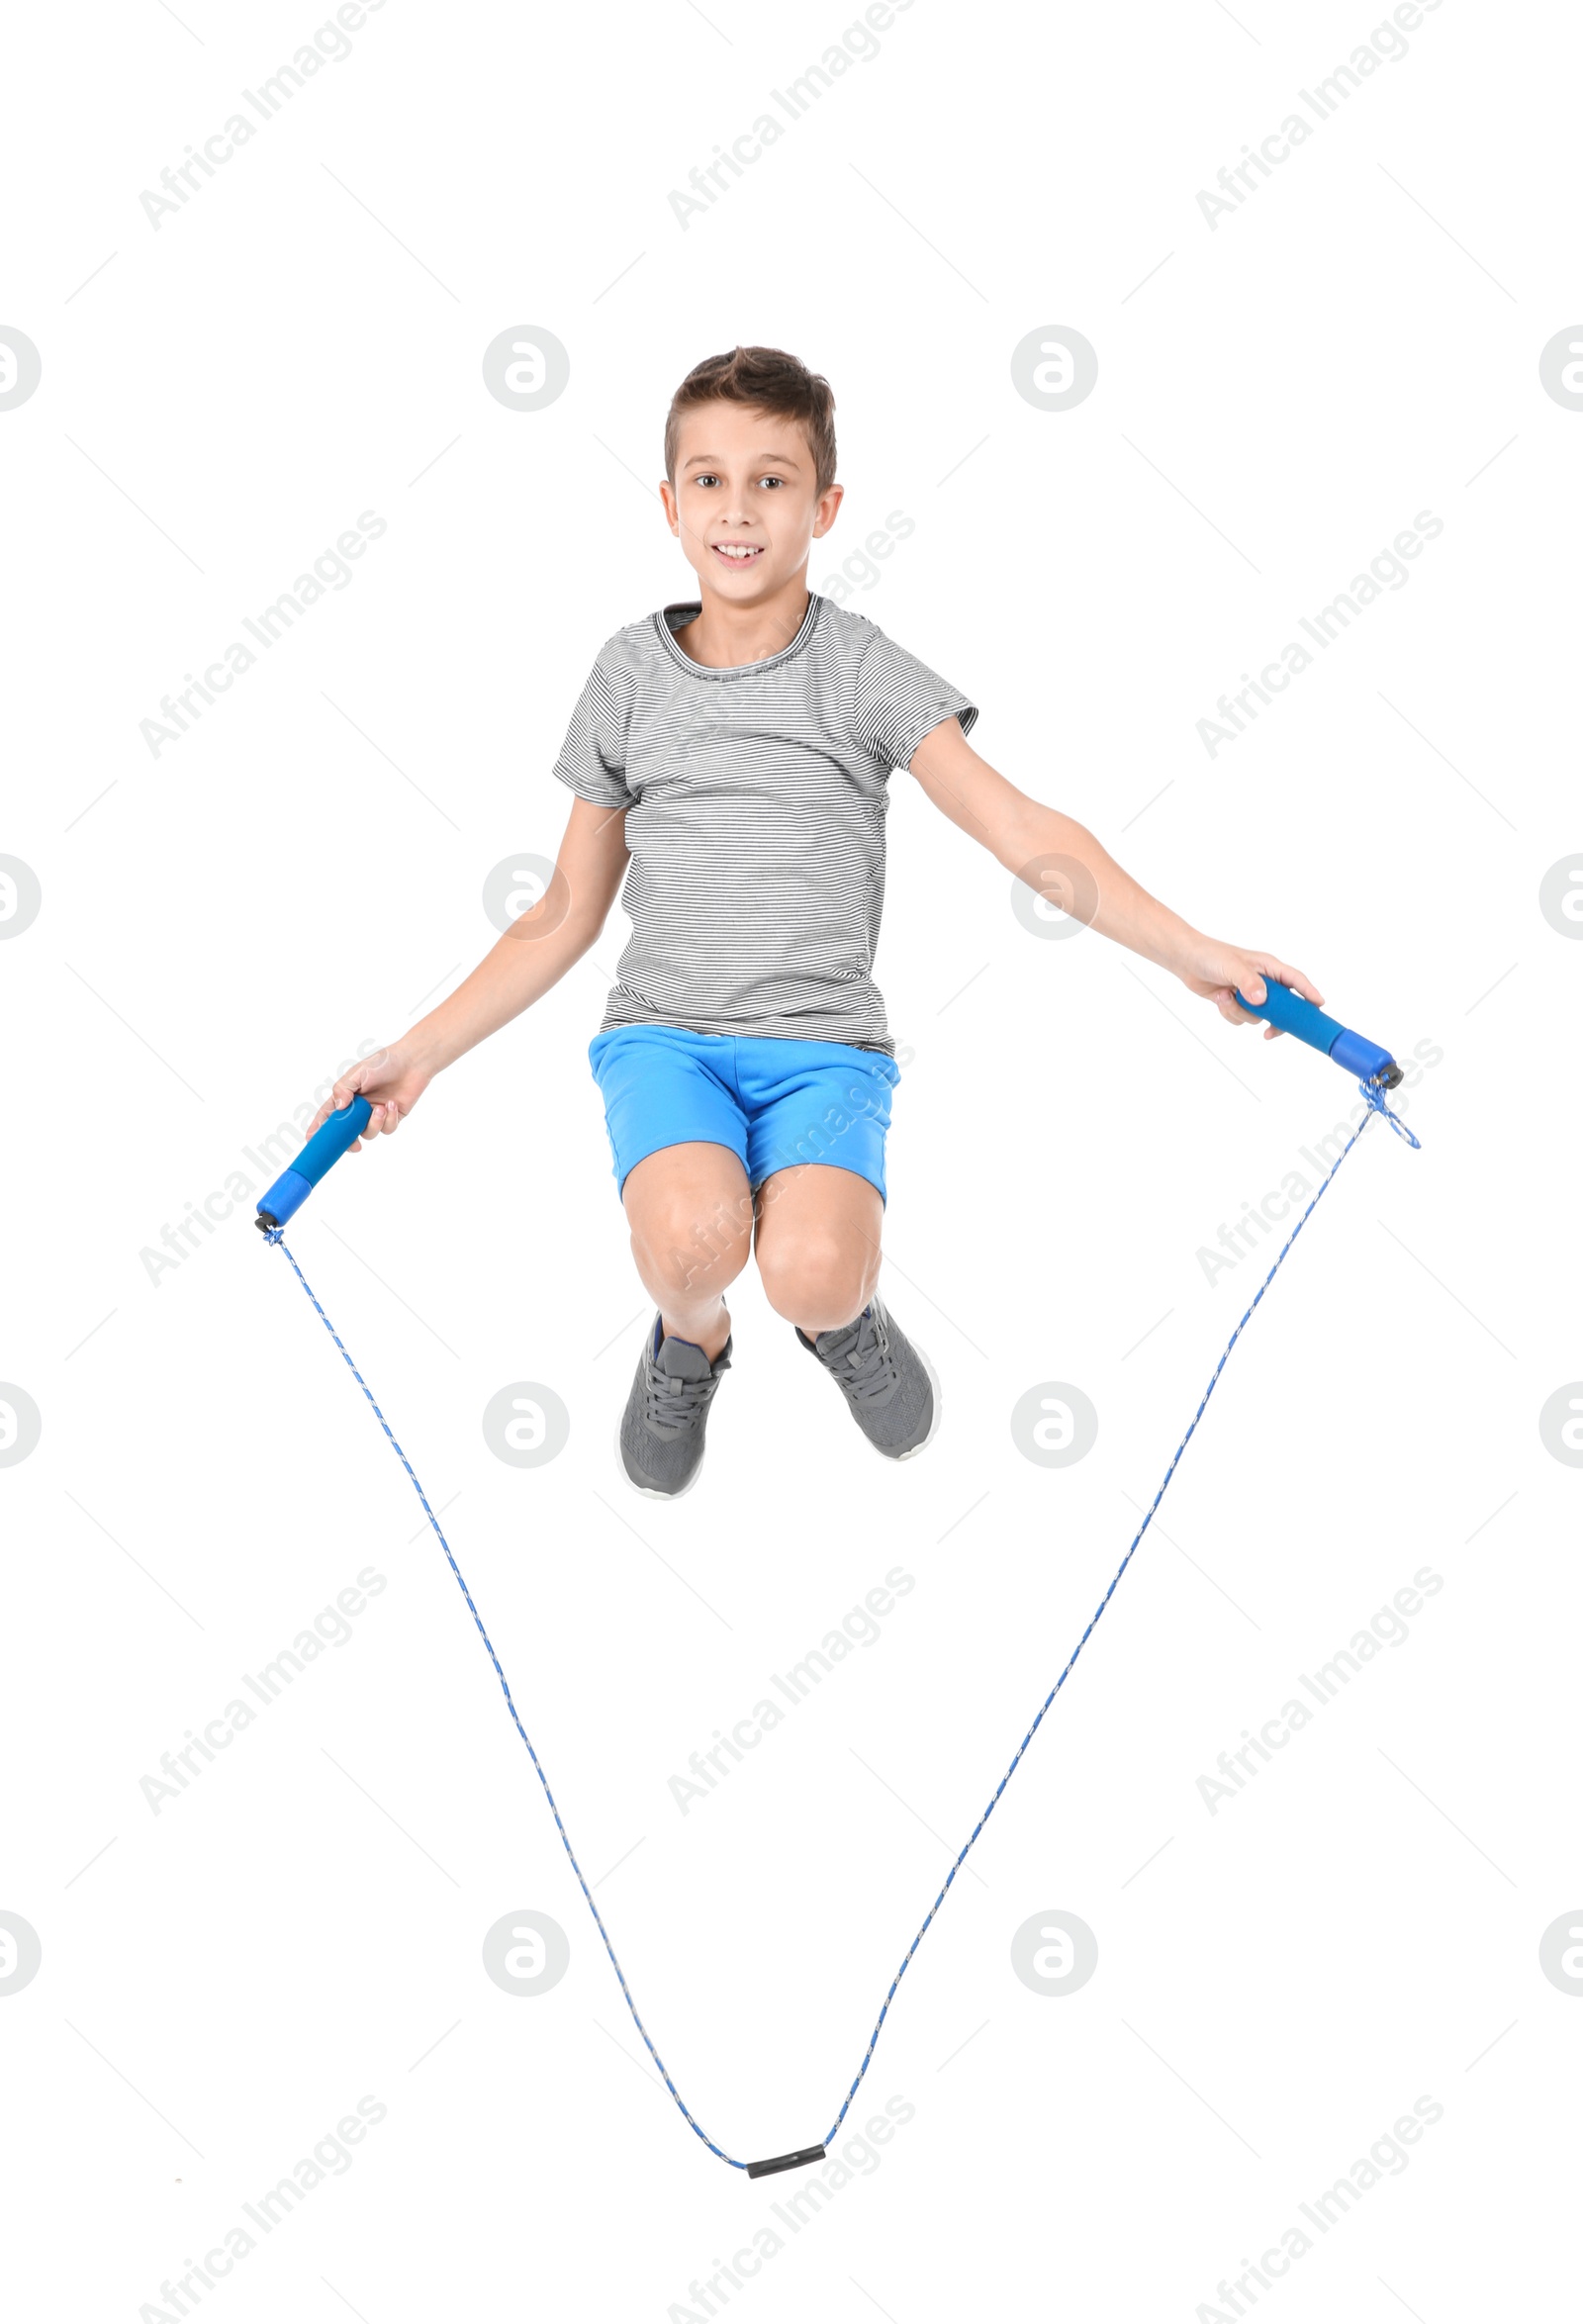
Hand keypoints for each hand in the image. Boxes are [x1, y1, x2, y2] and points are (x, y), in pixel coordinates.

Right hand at [305, 1043, 432, 1149]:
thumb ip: (343, 1089)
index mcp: (347, 1096)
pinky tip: (393, 1105)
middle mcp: (359, 1108)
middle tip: (353, 1145)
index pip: (328, 1114)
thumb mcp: (358, 1073)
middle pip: (347, 1132)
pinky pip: (387, 1129)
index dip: (319, 1127)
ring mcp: (375, 1114)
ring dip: (374, 1124)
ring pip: (368, 1133)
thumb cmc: (382, 1063)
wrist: (412, 1061)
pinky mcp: (392, 1118)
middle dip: (348, 1141)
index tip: (311, 1139)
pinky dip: (389, 1120)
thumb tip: (337, 1109)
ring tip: (381, 1109)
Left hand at [1177, 942, 1323, 1034]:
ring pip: (1258, 1016)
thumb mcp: (1232, 967)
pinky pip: (1241, 1019)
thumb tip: (1263, 1000)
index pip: (1296, 980)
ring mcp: (1250, 994)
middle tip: (1269, 1032)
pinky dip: (1229, 1013)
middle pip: (1282, 1007)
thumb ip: (1249, 983)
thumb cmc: (1212, 956)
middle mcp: (1263, 981)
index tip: (1319, 1006)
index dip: (1309, 993)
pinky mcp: (1237, 1003)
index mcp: (1269, 967)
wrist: (1187, 961)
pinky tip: (1219, 999)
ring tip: (1225, 996)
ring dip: (1240, 1012)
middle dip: (1274, 1020)